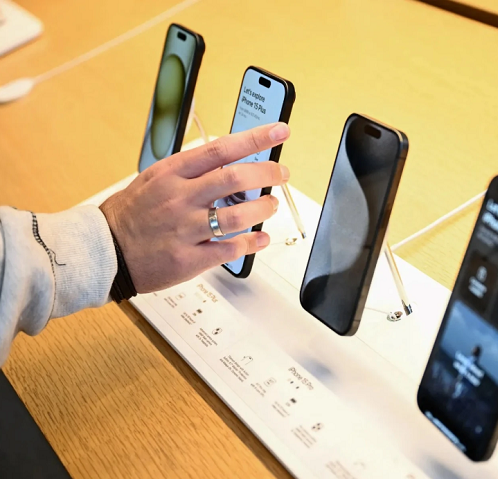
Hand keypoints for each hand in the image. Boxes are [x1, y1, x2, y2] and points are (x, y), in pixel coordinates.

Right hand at [100, 122, 290, 292]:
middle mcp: (179, 199)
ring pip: (236, 216)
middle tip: (282, 173)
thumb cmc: (133, 213)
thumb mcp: (156, 179)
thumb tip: (232, 160)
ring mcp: (184, 230)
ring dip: (262, 209)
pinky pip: (229, 249)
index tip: (278, 132)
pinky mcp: (188, 259)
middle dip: (267, 173)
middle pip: (235, 179)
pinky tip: (260, 239)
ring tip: (270, 205)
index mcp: (172, 174)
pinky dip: (251, 243)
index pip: (221, 148)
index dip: (255, 138)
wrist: (104, 250)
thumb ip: (192, 171)